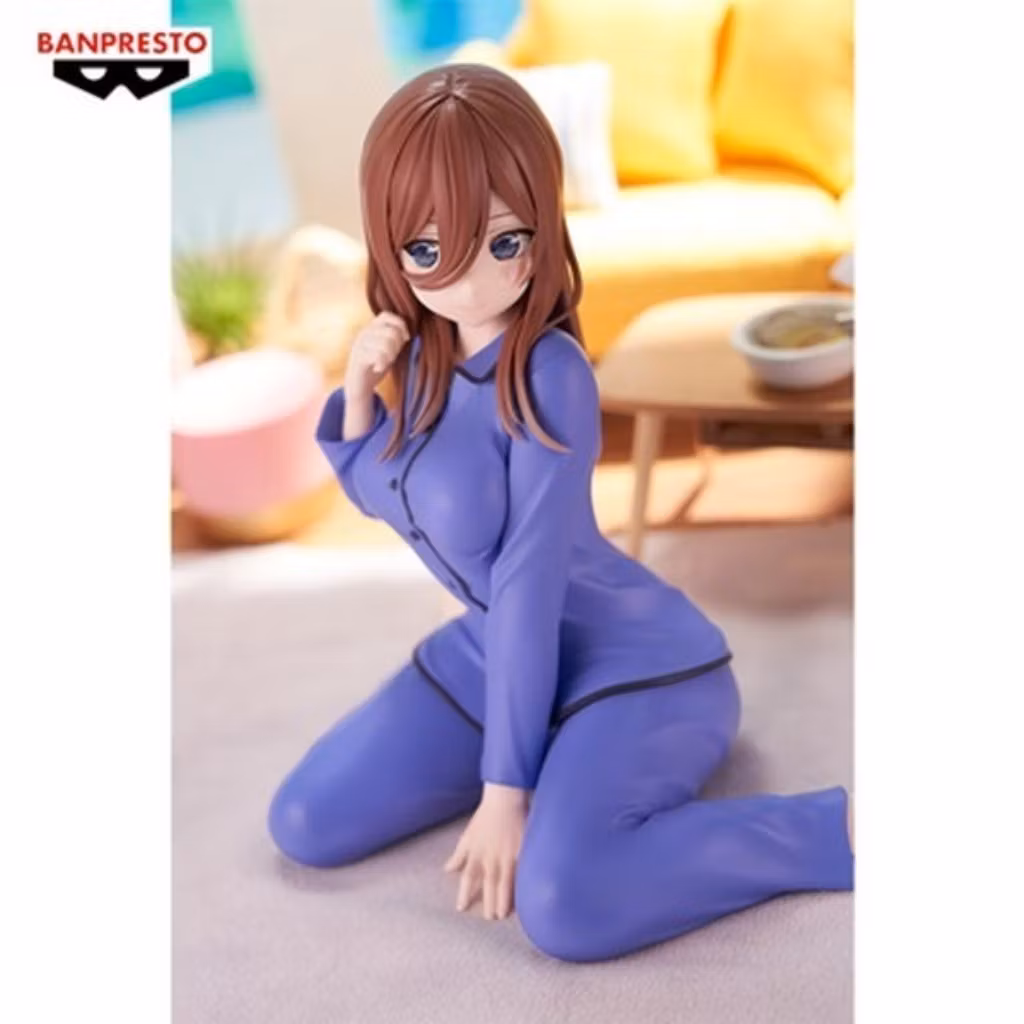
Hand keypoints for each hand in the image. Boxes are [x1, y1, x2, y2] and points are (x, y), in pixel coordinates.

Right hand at [344, 311, 410, 399]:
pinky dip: (383, 364)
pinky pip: (378, 356)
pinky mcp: (358, 357)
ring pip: (386, 344)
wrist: (357, 384)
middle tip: (392, 356)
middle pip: (391, 332)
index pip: (386, 316)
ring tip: (385, 362)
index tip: (406, 339)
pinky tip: (378, 368)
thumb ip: (394, 340)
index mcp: (371, 329)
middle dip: (398, 345)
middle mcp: (364, 333)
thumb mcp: (387, 349)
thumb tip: (406, 335)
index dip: (400, 324)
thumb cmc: (375, 365)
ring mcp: (360, 344)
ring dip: (390, 356)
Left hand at [444, 784, 528, 919]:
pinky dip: (521, 884)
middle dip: (489, 902)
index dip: (464, 894)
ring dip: (504, 899)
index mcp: (476, 852)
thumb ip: (459, 855)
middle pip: (489, 884)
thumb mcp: (468, 836)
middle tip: (490, 918)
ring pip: (505, 882)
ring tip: (504, 914)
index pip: (468, 877)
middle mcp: (491, 856)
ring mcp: (508, 854)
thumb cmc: (486, 817)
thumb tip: (448, 870)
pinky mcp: (523, 851)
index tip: (461, 908)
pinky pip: (522, 872)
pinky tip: (524, 896)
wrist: (504, 798)